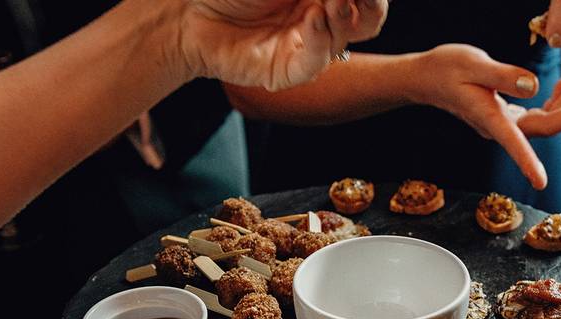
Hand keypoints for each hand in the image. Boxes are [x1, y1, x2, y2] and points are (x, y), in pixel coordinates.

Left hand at [177, 0, 386, 89]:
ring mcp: (306, 46)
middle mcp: (320, 17)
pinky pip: (316, 62)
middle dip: (373, 4)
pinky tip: (314, 18)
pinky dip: (321, 38)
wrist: (187, 13)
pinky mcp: (288, 71)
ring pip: (346, 38)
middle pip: (369, 19)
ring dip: (345, 14)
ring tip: (332, 0)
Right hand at [409, 44, 560, 189]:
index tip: (541, 182)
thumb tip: (534, 86)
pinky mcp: (507, 117)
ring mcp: (504, 124)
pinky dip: (555, 101)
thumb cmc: (446, 69)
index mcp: (489, 118)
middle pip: (543, 128)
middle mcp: (499, 127)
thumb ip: (505, 75)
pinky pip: (538, 114)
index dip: (527, 162)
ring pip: (544, 121)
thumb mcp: (474, 64)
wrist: (428, 78)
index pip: (514, 142)